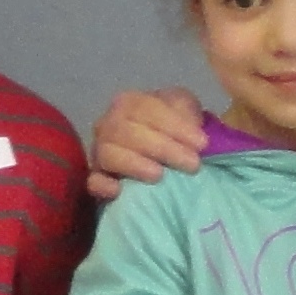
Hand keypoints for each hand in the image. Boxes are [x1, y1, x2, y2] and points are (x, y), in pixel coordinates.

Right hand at [85, 85, 210, 199]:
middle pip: (124, 130)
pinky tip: (118, 191)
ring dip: (134, 163)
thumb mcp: (189, 113)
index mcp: (132, 103)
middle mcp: (111, 123)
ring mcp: (101, 151)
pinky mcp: (99, 178)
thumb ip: (188, 111)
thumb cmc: (181, 131)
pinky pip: (93, 180)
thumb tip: (192, 123)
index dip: (173, 124)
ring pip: (107, 153)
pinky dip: (103, 184)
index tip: (202, 144)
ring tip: (159, 175)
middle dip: (161, 147)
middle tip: (192, 164)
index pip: (144, 107)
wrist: (174, 156)